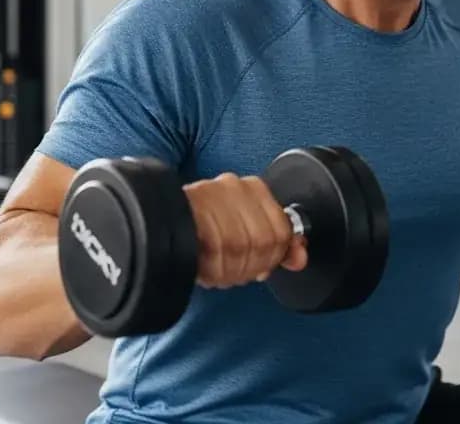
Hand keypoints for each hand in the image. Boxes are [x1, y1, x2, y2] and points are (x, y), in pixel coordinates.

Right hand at [183, 173, 307, 288]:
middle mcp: (233, 187)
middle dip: (251, 267)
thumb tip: (300, 258)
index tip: (262, 267)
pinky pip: (215, 251)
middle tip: (237, 272)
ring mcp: (212, 197)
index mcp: (252, 188)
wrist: (158, 223)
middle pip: (262, 241)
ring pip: (240, 247)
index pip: (282, 230)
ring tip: (219, 272)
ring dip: (230, 271)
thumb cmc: (203, 230)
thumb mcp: (245, 233)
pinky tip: (207, 271)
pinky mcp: (194, 213)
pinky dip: (213, 270)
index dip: (274, 257)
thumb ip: (278, 244)